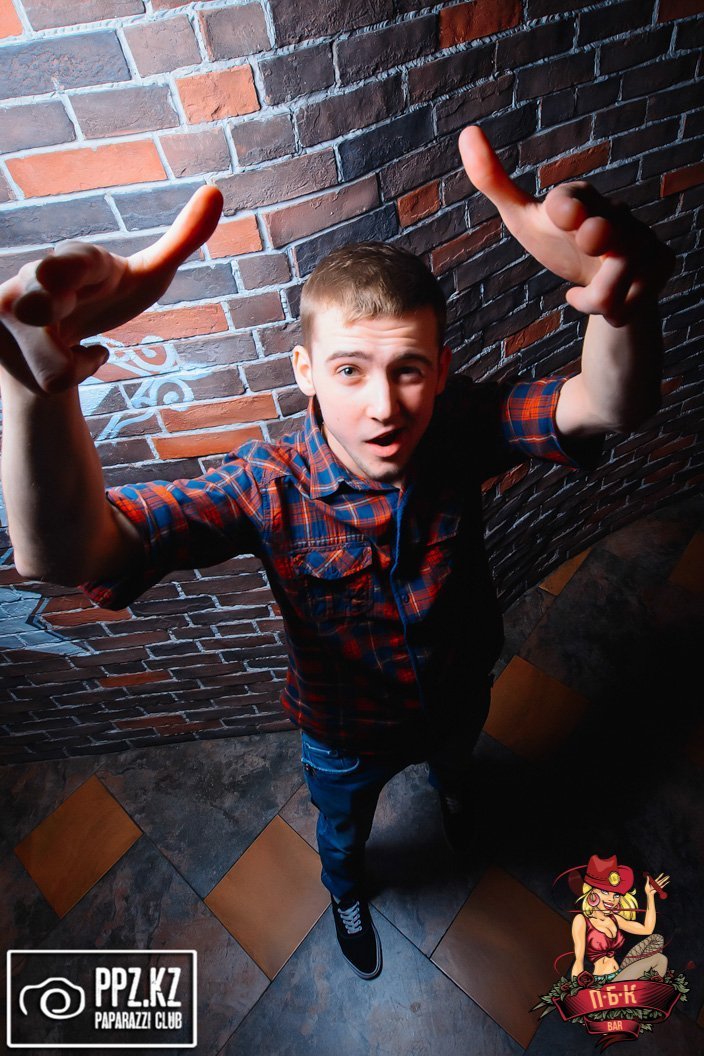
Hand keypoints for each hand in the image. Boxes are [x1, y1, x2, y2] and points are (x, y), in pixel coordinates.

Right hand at [0, 185, 222, 394]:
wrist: (48, 340)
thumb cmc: (103, 300)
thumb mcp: (145, 278)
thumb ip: (179, 240)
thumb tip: (215, 191)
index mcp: (77, 262)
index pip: (74, 262)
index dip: (68, 269)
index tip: (53, 275)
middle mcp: (33, 282)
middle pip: (36, 306)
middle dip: (41, 308)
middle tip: (42, 312)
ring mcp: (9, 314)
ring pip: (53, 369)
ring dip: (67, 366)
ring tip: (66, 341)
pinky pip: (50, 384)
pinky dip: (71, 376)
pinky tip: (61, 358)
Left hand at [458, 126, 674, 326]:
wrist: (602, 282)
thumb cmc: (558, 243)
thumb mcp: (524, 220)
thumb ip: (495, 182)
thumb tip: (467, 133)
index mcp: (576, 198)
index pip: (567, 199)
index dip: (567, 207)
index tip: (563, 214)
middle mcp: (612, 212)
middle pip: (604, 229)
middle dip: (597, 233)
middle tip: (590, 239)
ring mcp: (641, 236)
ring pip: (618, 278)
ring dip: (596, 298)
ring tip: (584, 292)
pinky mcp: (662, 260)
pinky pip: (635, 298)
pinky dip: (615, 311)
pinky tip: (613, 301)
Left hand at [644, 872, 669, 896]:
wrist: (648, 893)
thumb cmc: (647, 889)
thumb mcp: (647, 884)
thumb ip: (648, 880)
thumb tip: (647, 876)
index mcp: (654, 882)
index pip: (658, 878)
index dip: (660, 876)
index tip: (663, 873)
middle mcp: (657, 884)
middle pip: (662, 880)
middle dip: (665, 878)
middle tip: (668, 876)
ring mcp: (658, 885)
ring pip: (663, 882)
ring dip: (665, 879)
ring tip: (668, 877)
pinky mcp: (659, 888)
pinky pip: (663, 885)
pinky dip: (665, 883)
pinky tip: (668, 882)